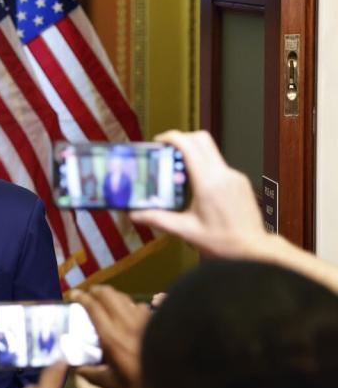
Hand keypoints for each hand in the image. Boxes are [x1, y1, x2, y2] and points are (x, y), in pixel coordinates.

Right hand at [72, 286, 149, 387]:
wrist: (172, 386)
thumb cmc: (138, 386)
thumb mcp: (110, 383)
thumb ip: (90, 373)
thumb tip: (76, 368)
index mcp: (110, 337)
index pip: (92, 307)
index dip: (81, 297)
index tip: (73, 295)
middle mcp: (125, 323)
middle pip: (108, 294)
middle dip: (96, 291)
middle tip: (89, 295)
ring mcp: (142, 320)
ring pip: (124, 297)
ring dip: (112, 296)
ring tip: (106, 301)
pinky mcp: (154, 322)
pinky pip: (139, 306)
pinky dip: (130, 305)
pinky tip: (129, 313)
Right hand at [130, 130, 269, 259]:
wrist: (253, 249)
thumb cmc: (224, 242)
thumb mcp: (185, 231)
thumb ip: (158, 219)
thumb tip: (135, 214)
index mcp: (209, 183)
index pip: (189, 146)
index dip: (172, 138)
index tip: (159, 142)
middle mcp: (224, 174)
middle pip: (201, 140)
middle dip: (182, 140)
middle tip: (167, 152)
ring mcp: (234, 176)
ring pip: (210, 152)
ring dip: (192, 154)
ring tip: (178, 174)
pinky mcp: (239, 181)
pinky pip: (218, 165)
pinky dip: (204, 167)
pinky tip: (195, 187)